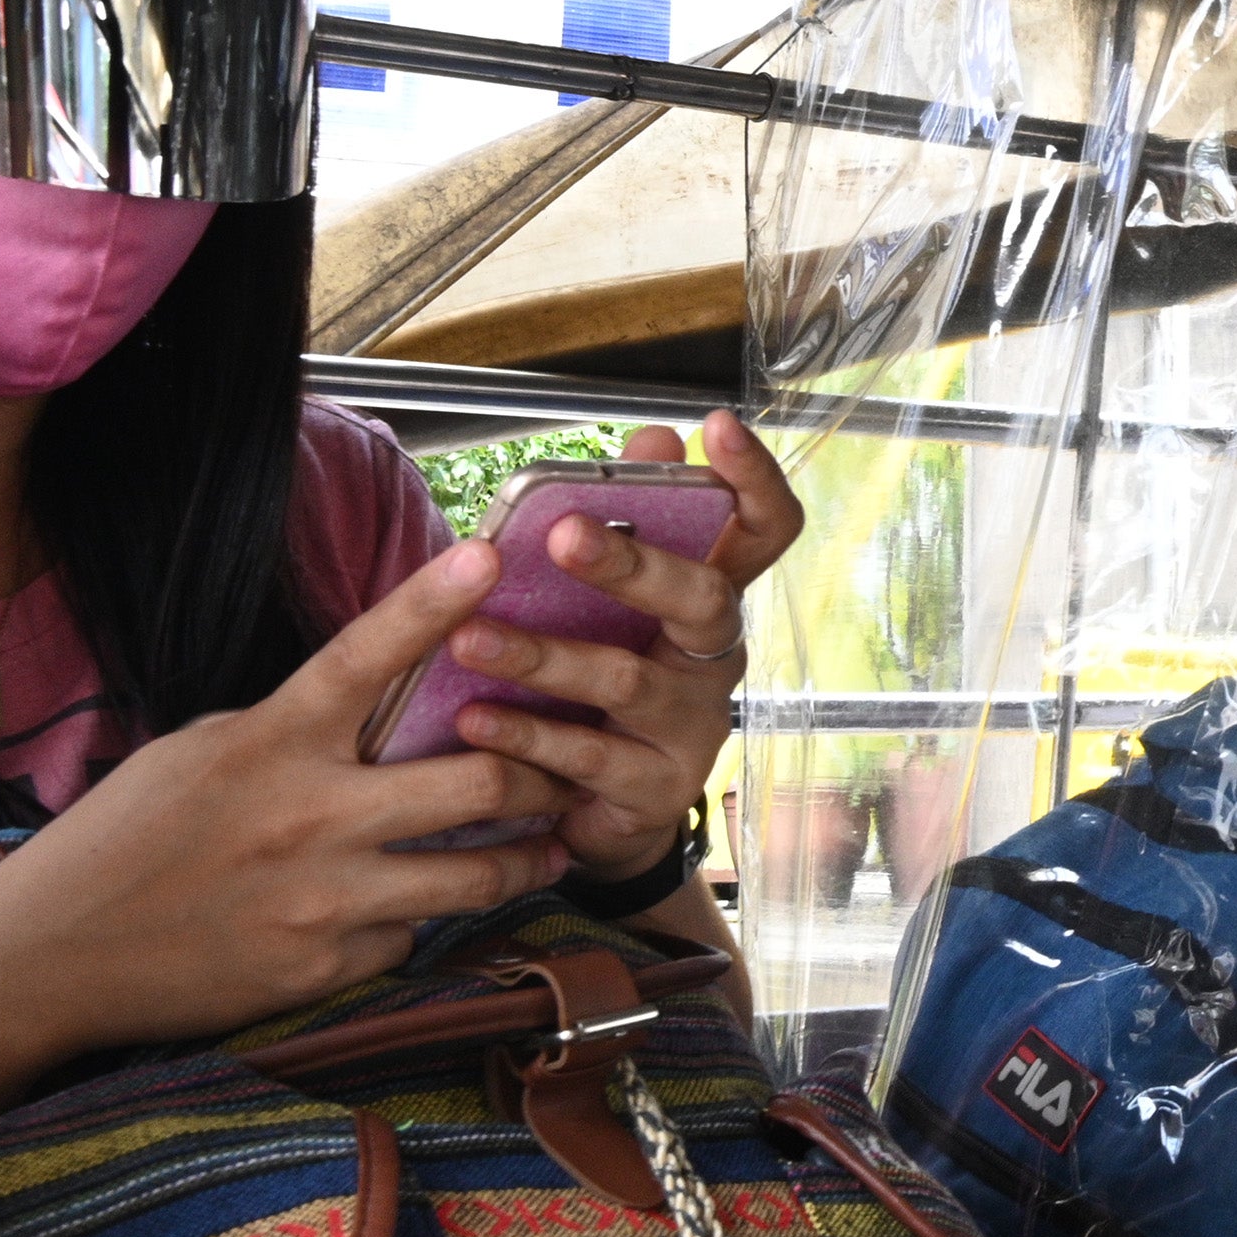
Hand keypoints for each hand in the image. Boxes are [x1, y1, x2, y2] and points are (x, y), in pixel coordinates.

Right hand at [0, 539, 577, 1058]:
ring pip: (475, 875)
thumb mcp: (200, 754)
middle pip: (478, 782)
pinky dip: (422, 920)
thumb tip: (380, 707)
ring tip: (554, 844)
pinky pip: (412, 937)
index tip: (489, 555)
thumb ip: (293, 730)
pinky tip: (421, 911)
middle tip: (570, 765)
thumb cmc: (124, 839)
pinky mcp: (323, 967)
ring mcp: (321, 898)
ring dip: (530, 858)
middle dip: (544, 773)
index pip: (362, 655)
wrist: (47, 957)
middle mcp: (308, 815)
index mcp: (270, 742)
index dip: (429, 602)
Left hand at [436, 412, 804, 873]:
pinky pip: (588, 760)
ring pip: (627, 682)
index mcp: (710, 602)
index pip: (766, 531)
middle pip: (705, 600)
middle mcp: (716, 660)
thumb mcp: (617, 608)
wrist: (604, 812)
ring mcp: (693, 729)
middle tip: (562, 533)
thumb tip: (654, 436)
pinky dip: (525, 737)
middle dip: (635, 564)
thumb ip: (631, 525)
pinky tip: (473, 719)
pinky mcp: (656, 791)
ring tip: (470, 639)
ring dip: (544, 657)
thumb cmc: (604, 685)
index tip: (718, 424)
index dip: (754, 477)